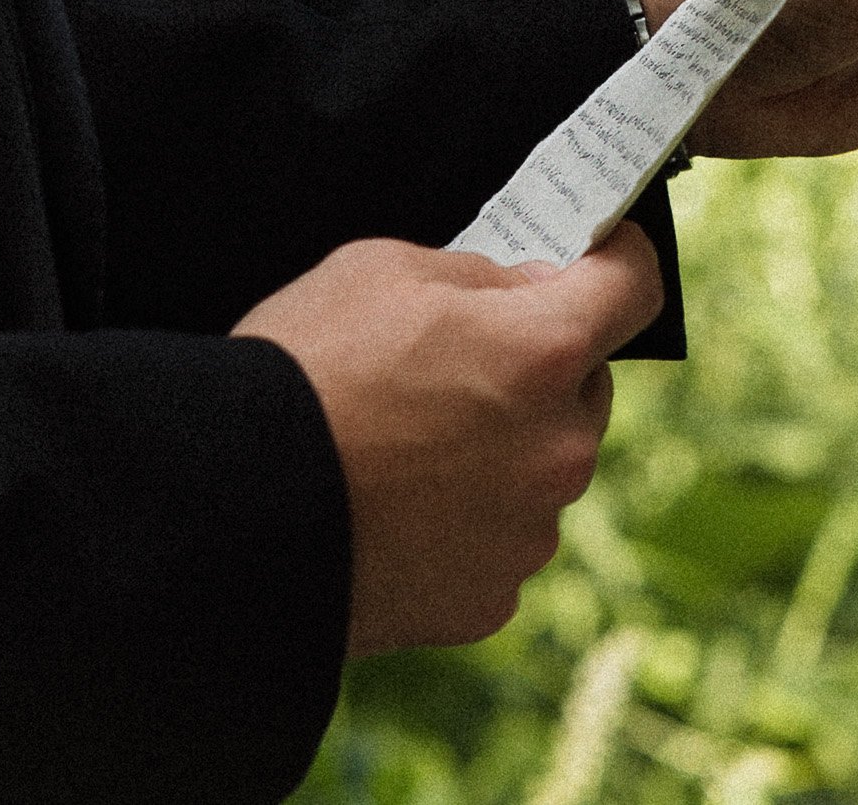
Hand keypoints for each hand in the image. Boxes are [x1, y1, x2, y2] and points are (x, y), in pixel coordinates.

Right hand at [231, 225, 662, 654]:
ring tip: (403, 451)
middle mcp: (559, 448)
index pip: (634, 289)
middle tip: (453, 369)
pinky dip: (463, 527)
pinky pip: (498, 543)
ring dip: (501, 454)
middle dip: (537, 373)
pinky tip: (394, 513)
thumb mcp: (379, 270)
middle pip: (583, 389)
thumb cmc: (296, 375)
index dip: (617, 263)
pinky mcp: (489, 599)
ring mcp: (530, 531)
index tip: (601, 258)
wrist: (222, 515)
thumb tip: (528, 291)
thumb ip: (479, 277)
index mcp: (544, 352)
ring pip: (542, 471)